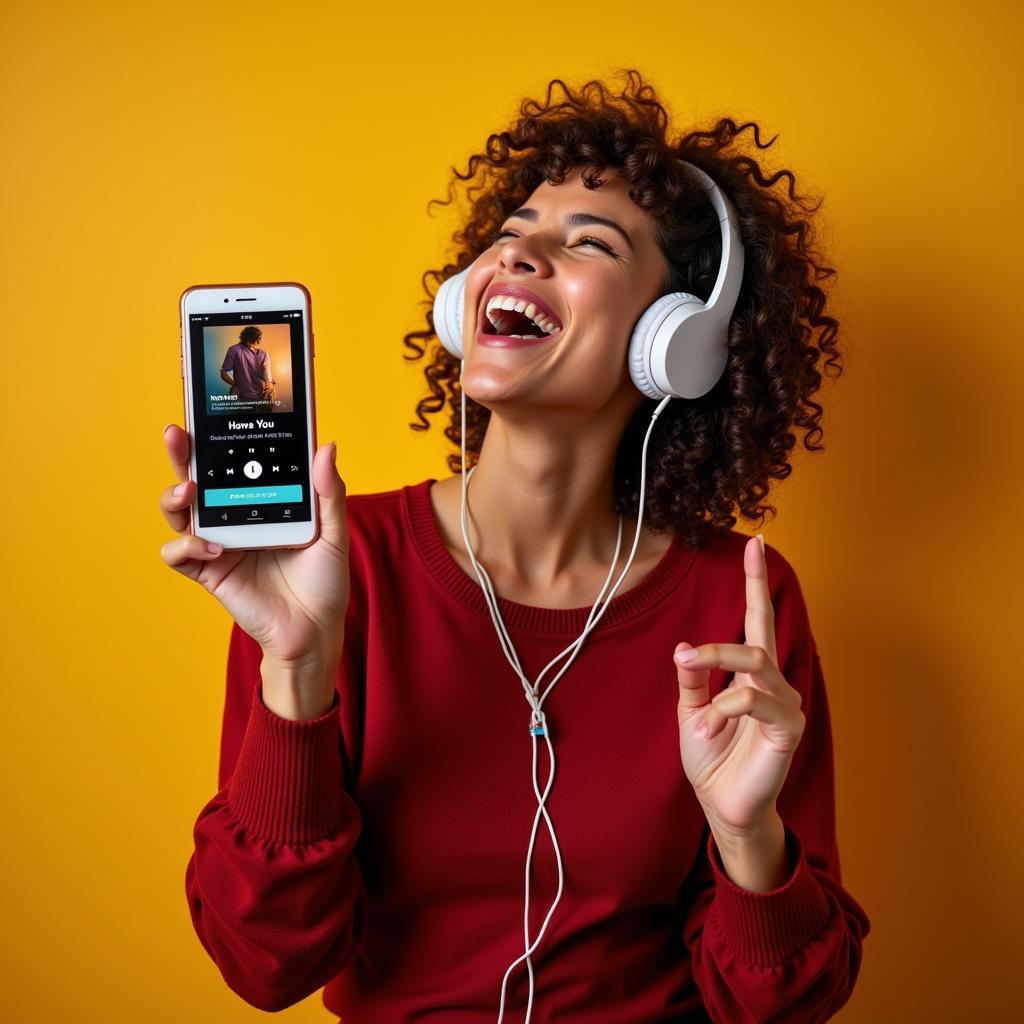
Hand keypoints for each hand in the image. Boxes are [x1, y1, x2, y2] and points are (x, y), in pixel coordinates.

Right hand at [158, 424, 350, 673]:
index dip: (219, 438)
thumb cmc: (324, 580)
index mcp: (261, 500)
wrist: (316, 629)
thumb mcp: (333, 532)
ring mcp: (218, 543)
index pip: (234, 461)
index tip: (213, 412)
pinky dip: (186, 546)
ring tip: (189, 490)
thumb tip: (326, 447)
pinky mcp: (209, 572)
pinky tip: (210, 546)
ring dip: (174, 496)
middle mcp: (235, 516)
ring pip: (179, 512)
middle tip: (177, 433)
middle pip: (198, 477)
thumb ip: (329, 493)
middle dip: (183, 453)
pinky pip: (180, 554)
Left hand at [674, 536, 805, 840]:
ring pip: (755, 662)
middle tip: (687, 659)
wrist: (721, 805)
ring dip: (718, 674)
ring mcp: (785, 704)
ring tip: (695, 712)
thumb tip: (685, 647)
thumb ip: (693, 678)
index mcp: (750, 674)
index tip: (756, 542)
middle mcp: (773, 682)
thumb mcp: (690, 709)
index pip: (758, 618)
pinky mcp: (789, 727)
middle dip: (718, 646)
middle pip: (756, 637)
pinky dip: (726, 710)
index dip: (756, 581)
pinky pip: (756, 699)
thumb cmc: (711, 757)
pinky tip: (710, 730)